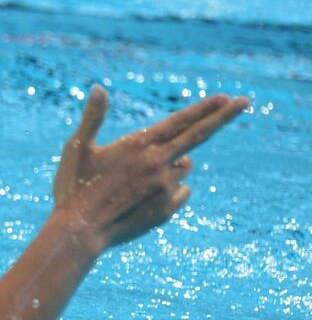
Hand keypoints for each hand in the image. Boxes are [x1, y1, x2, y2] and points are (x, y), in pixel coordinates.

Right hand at [53, 87, 247, 248]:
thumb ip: (93, 117)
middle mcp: (158, 163)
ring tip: (141, 176)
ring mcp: (166, 188)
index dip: (204, 108)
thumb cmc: (73, 187)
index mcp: (138, 145)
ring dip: (174, 163)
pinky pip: (181, 191)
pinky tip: (147, 195)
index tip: (226, 97)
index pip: (180, 121)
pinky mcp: (167, 210)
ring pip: (183, 167)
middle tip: (245, 101)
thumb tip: (99, 88)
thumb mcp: (78, 148)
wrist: (80, 231)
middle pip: (200, 136)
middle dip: (224, 116)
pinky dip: (171, 188)